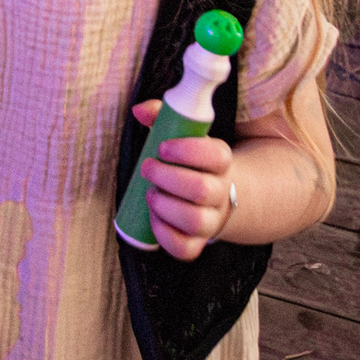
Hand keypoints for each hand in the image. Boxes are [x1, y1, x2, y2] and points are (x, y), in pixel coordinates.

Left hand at [132, 102, 236, 260]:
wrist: (214, 196)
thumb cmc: (188, 162)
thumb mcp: (180, 136)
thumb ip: (161, 117)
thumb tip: (139, 110)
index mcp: (221, 161)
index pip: (217, 156)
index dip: (188, 151)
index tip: (162, 146)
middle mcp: (221, 192)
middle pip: (201, 190)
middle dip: (166, 177)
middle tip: (148, 167)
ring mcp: (211, 220)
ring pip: (195, 221)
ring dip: (164, 206)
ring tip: (150, 194)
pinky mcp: (197, 242)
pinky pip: (186, 248)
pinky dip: (165, 235)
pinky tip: (153, 218)